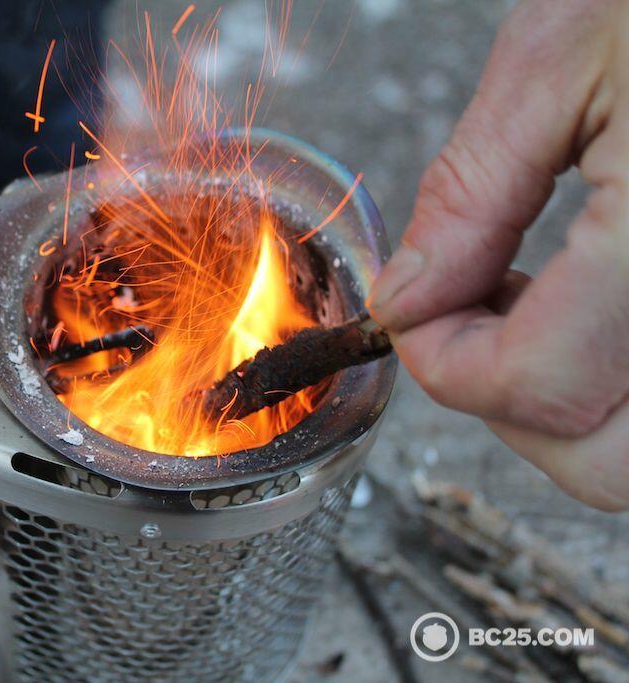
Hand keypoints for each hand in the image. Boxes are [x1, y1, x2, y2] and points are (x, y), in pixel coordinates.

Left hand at [367, 0, 628, 509]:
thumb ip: (472, 195)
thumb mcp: (563, 58)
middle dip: (511, 411)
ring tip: (535, 306)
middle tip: (471, 321)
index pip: (536, 386)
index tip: (411, 308)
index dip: (442, 361)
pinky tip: (597, 310)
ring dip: (570, 410)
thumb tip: (408, 301)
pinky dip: (620, 388)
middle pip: (604, 465)